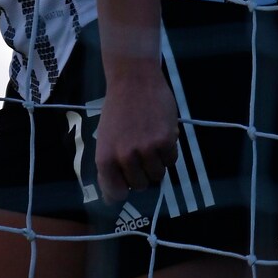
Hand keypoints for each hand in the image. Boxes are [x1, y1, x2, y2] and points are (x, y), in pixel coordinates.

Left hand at [95, 69, 180, 203]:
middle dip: (141, 174)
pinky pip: (172, 161)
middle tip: (139, 156)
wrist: (133, 81)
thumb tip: (114, 196)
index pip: (115, 193)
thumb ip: (111, 165)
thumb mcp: (106, 139)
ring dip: (156, 163)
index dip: (122, 191)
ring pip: (158, 175)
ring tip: (149, 143)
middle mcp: (125, 157)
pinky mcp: (166, 141)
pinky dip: (168, 152)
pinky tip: (160, 135)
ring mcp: (147, 150)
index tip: (125, 187)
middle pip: (140, 186)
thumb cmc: (117, 110)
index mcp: (105, 158)